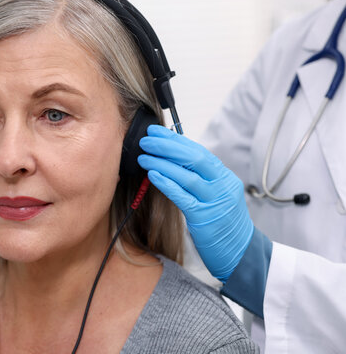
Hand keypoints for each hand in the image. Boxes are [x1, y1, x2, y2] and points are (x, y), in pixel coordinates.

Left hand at [138, 125, 252, 282]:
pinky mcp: (205, 218)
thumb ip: (200, 179)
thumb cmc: (223, 224)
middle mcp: (222, 185)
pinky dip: (167, 184)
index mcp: (224, 177)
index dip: (175, 139)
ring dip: (162, 163)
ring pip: (187, 175)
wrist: (241, 252)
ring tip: (144, 156)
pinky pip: (183, 197)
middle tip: (146, 140)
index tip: (156, 132)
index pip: (198, 151)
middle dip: (167, 146)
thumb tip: (173, 161)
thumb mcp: (216, 195)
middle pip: (193, 158)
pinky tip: (153, 175)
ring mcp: (215, 201)